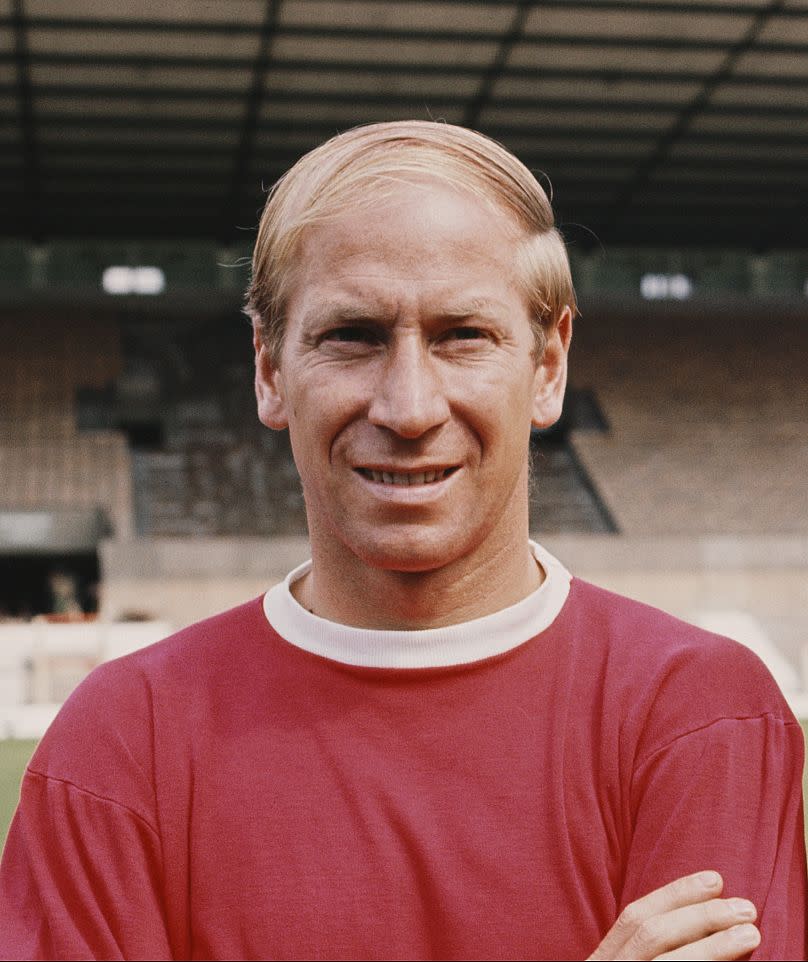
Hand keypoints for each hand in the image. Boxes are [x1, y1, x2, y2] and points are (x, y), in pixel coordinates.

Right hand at [587, 871, 759, 959]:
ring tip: (749, 933)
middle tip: (745, 908)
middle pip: (649, 936)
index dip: (674, 894)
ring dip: (711, 948)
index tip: (715, 879)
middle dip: (699, 917)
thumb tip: (706, 920)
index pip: (634, 917)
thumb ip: (648, 949)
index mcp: (602, 959)